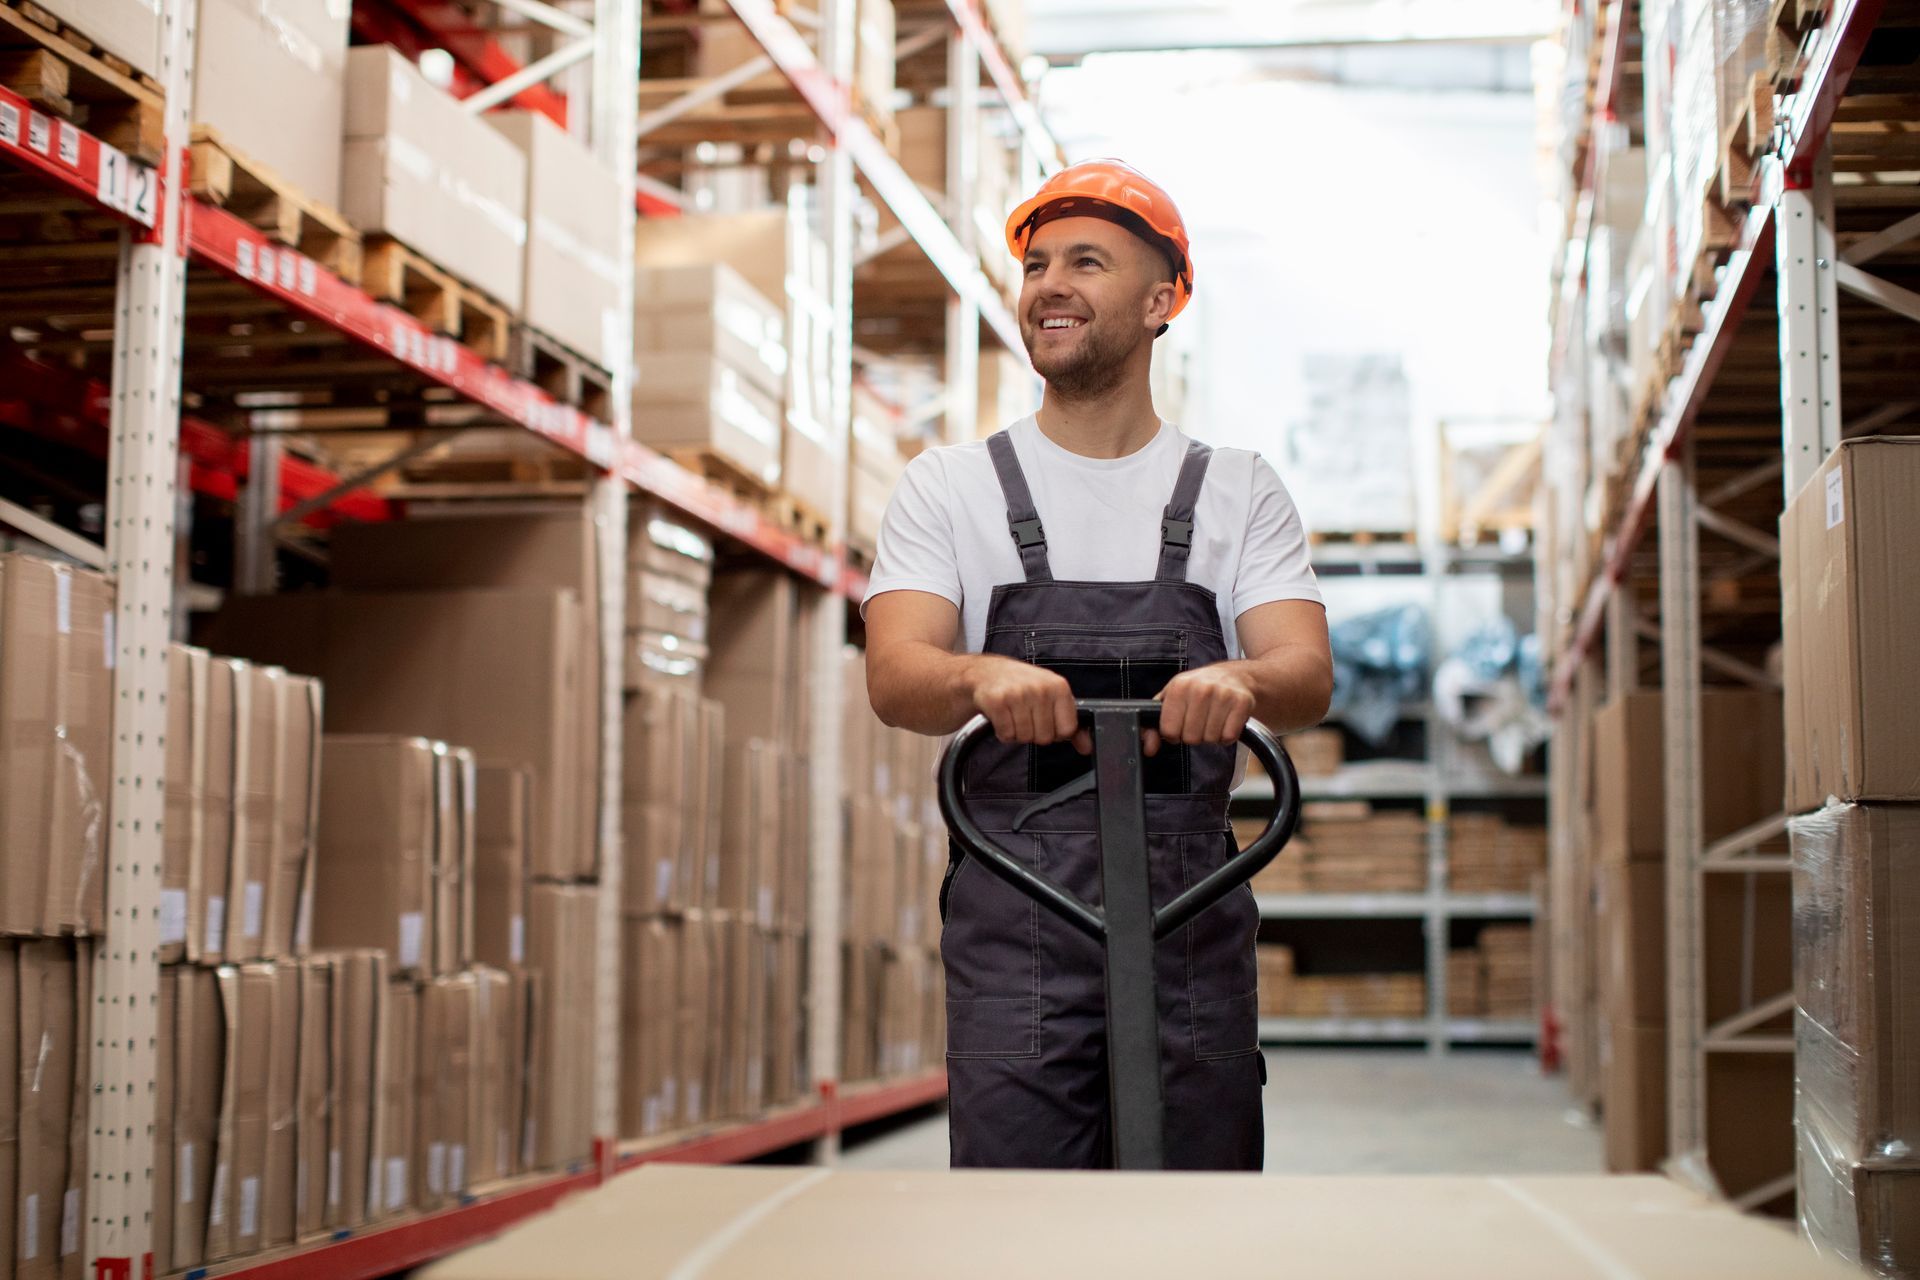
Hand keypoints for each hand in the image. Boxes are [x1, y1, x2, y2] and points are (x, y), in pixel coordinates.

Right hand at [965, 656, 1091, 751]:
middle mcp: (1039, 688)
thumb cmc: (1020, 685)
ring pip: (1025, 738)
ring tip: (1012, 714)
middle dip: (1034, 732)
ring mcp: (1017, 694)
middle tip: (1024, 715)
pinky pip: (1006, 735)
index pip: (1067, 730)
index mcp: (1058, 686)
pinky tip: (1001, 716)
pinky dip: (1002, 732)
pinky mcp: (997, 701)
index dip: (1055, 731)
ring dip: (1017, 732)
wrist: (984, 673)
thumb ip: (1070, 722)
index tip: (1045, 720)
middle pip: (1045, 737)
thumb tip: (1087, 746)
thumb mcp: (1050, 697)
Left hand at [1147, 666, 1255, 756]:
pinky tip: (1226, 721)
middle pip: (1191, 738)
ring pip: (1210, 739)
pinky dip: (1227, 735)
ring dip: (1212, 735)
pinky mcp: (1242, 702)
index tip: (1181, 723)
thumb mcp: (1172, 699)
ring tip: (1213, 719)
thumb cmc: (1199, 689)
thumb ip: (1154, 725)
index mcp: (1179, 686)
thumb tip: (1148, 748)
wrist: (1236, 676)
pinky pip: (1229, 737)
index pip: (1169, 731)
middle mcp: (1200, 688)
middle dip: (1194, 735)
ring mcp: (1223, 694)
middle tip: (1200, 721)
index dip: (1174, 733)